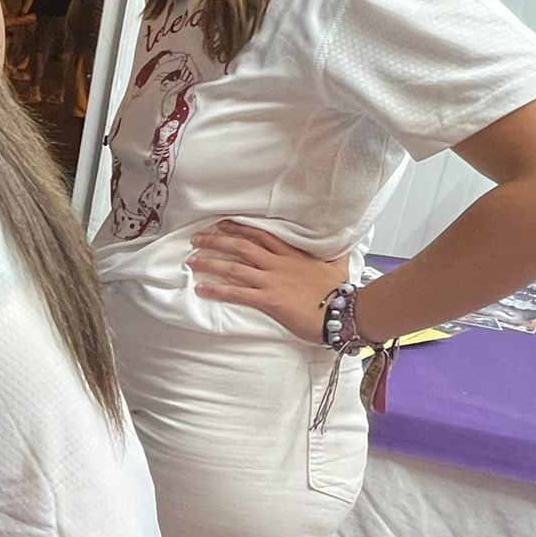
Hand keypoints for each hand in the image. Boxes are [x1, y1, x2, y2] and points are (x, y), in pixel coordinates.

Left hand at [188, 221, 350, 343]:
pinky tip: (202, 288)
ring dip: (210, 263)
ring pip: (234, 267)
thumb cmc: (341, 293)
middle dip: (216, 241)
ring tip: (191, 260)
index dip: (239, 228)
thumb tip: (344, 247)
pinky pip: (236, 293)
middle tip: (196, 239)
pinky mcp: (268, 300)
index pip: (261, 235)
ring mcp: (272, 281)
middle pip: (241, 246)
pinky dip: (217, 290)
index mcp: (292, 255)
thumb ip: (335, 255)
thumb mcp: (338, 266)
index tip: (222, 224)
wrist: (344, 312)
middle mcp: (278, 264)